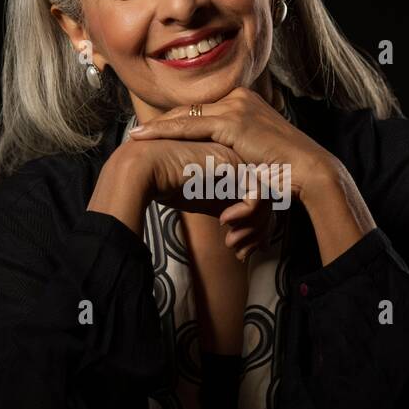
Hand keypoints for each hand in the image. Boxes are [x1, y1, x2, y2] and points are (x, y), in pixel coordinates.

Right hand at [93, 139, 276, 259]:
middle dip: (257, 230)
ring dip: (253, 227)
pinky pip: (255, 193)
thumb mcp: (203, 200)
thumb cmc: (165, 183)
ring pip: (265, 196)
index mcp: (232, 162)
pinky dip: (245, 215)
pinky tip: (225, 222)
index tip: (241, 249)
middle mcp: (238, 157)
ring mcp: (236, 157)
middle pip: (266, 197)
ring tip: (233, 242)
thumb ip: (225, 208)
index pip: (255, 196)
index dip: (253, 226)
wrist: (142, 169)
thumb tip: (244, 232)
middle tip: (241, 251)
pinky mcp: (231, 162)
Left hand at [127, 86, 330, 205]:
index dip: (175, 122)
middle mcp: (238, 97)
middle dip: (162, 123)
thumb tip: (221, 161)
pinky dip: (164, 132)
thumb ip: (236, 149)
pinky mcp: (232, 121)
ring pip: (185, 116)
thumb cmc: (286, 169)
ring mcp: (235, 106)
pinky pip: (189, 127)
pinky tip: (145, 138)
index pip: (201, 111)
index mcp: (244, 101)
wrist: (308, 170)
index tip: (153, 132)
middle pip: (189, 110)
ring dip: (157, 127)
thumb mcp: (256, 152)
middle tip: (136, 134)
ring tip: (134, 137)